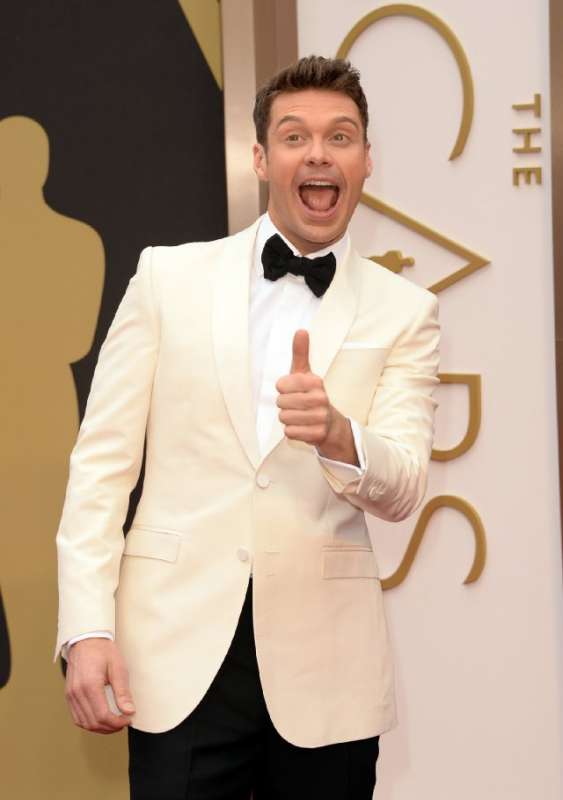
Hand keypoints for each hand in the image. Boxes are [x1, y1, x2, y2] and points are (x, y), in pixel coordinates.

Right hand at [65, 638, 134, 733]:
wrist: (86, 640)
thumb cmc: (103, 651)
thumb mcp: (118, 667)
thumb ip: (123, 691)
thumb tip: (129, 711)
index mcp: (90, 685)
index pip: (102, 715)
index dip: (117, 722)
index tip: (128, 719)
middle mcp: (77, 692)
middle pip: (93, 722)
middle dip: (110, 727)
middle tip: (124, 722)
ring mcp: (70, 695)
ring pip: (84, 723)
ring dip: (100, 728)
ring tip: (115, 723)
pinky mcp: (69, 696)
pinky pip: (77, 717)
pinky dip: (90, 723)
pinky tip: (101, 719)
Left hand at [275, 329, 334, 446]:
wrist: (331, 425)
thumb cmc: (312, 396)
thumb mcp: (306, 374)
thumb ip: (300, 353)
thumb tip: (301, 330)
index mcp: (315, 381)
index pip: (281, 385)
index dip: (282, 389)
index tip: (292, 390)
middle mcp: (320, 398)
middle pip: (281, 402)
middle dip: (284, 405)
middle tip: (296, 405)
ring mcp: (320, 417)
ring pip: (284, 418)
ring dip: (288, 419)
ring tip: (300, 416)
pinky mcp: (317, 434)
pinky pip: (289, 432)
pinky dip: (292, 431)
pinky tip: (302, 427)